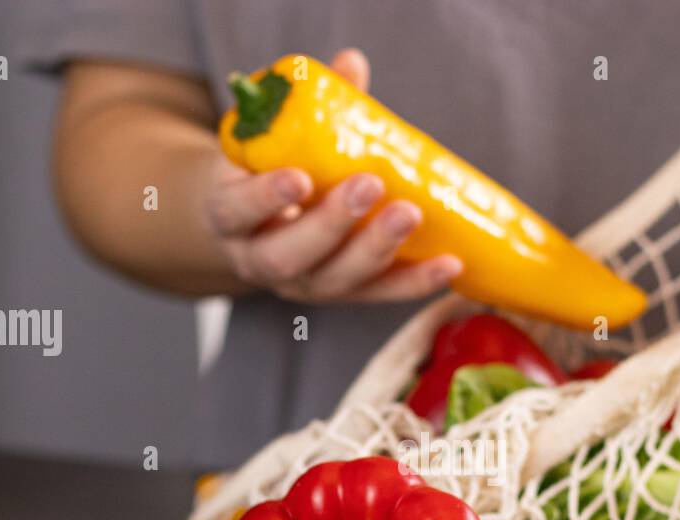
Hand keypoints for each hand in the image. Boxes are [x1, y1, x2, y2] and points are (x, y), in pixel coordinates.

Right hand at [201, 48, 461, 301]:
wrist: (256, 225)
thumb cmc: (265, 170)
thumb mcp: (270, 140)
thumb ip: (307, 108)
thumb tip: (352, 64)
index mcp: (230, 217)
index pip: (237, 211)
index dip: (265, 199)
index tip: (298, 178)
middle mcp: (260, 260)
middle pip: (289, 257)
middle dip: (332, 224)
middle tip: (368, 185)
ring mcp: (303, 284)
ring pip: (335, 281)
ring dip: (377, 250)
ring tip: (411, 214)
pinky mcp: (342, 295)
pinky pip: (376, 295)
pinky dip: (413, 282)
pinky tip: (449, 266)